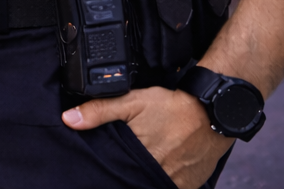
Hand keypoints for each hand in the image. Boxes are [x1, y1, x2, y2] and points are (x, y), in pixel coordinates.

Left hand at [62, 87, 230, 188]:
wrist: (213, 112)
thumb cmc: (173, 107)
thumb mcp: (132, 102)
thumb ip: (100, 111)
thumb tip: (69, 119)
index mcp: (143, 160)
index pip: (118, 176)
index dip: (109, 175)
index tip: (98, 175)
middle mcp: (160, 177)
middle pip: (134, 182)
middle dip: (125, 178)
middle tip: (121, 168)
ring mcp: (177, 183)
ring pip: (152, 186)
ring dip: (143, 180)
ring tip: (135, 169)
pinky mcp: (189, 184)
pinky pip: (170, 188)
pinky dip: (161, 183)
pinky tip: (156, 171)